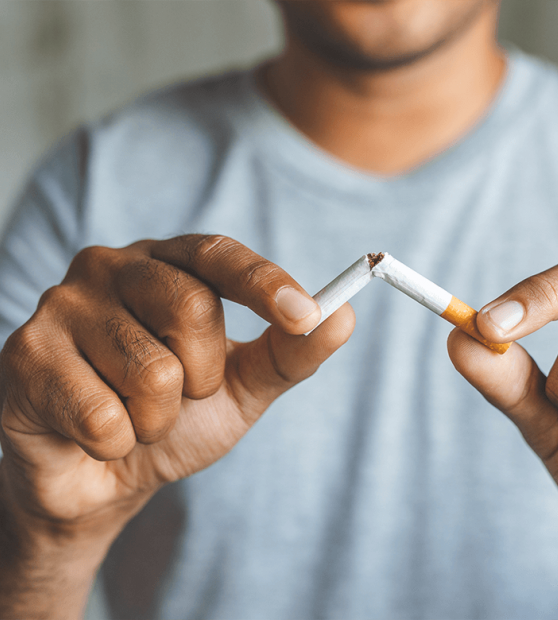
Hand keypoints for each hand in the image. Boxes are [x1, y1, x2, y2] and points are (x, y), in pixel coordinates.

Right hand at [0, 235, 353, 534]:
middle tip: (179, 396)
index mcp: (166, 265)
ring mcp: (61, 306)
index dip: (264, 283)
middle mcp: (111, 268)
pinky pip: (103, 416)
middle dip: (202, 377)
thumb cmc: (174, 418)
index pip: (218, 254)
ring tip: (133, 416)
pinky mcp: (24, 355)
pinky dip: (117, 443)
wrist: (103, 478)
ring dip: (158, 419)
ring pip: (151, 370)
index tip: (305, 315)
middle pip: (191, 307)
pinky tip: (94, 434)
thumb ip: (290, 352)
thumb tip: (344, 315)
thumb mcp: (242, 385)